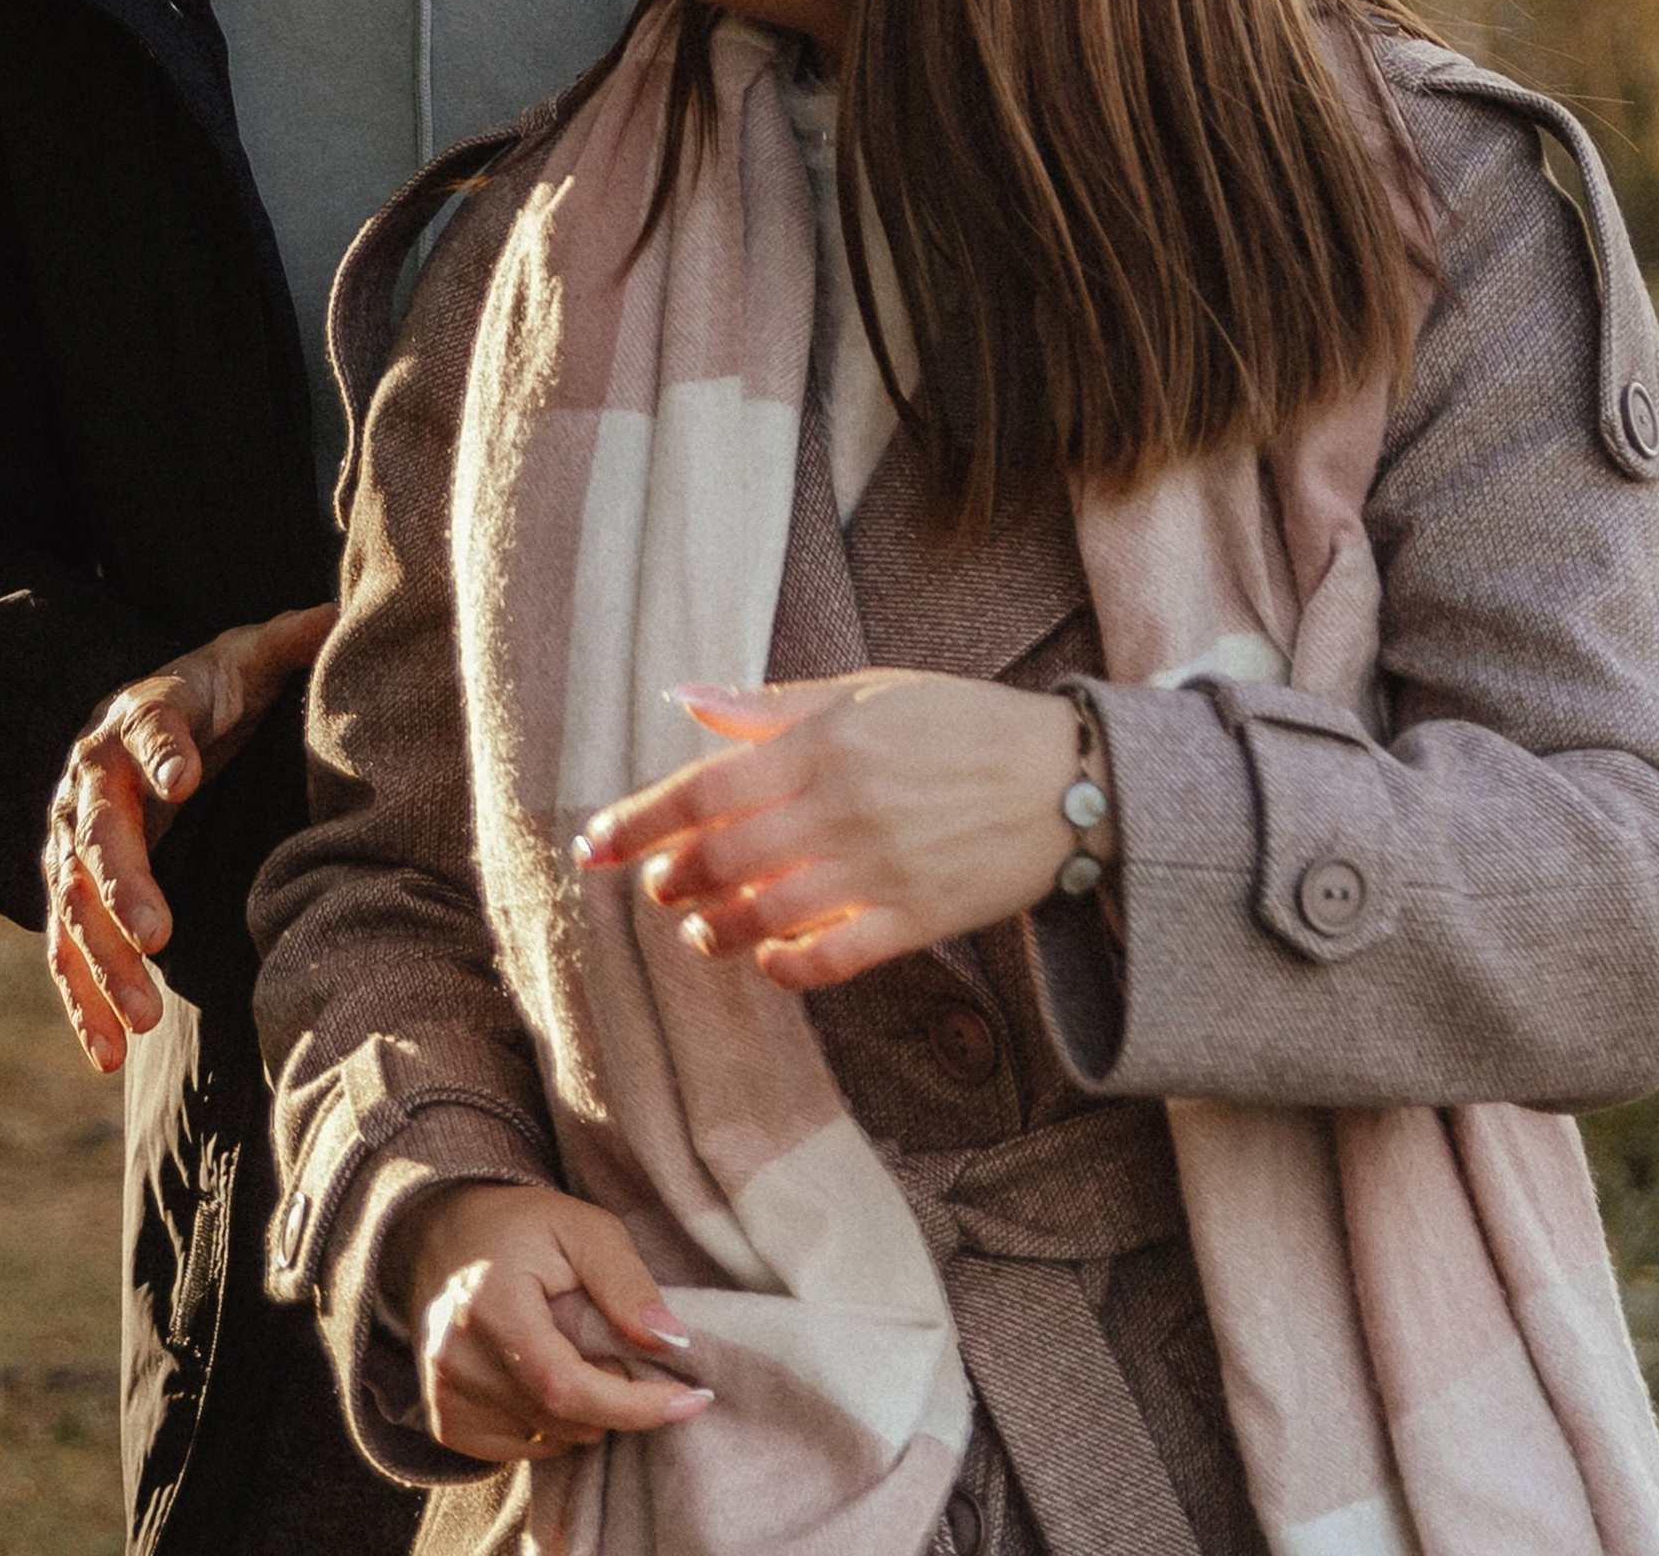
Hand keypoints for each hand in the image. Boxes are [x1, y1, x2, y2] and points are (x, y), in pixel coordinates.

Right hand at [44, 601, 335, 1068]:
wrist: (135, 722)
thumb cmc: (209, 692)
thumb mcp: (246, 659)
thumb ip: (289, 642)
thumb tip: (344, 611)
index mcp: (138, 716)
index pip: (148, 729)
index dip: (162, 748)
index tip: (184, 776)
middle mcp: (91, 779)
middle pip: (96, 832)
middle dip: (123, 886)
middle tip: (159, 935)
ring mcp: (71, 841)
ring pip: (73, 905)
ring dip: (101, 962)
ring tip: (141, 1019)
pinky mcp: (70, 893)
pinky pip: (65, 950)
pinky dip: (80, 1001)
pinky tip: (105, 1055)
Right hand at [392, 1182, 713, 1466]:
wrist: (445, 1234)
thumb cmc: (524, 1227)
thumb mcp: (584, 1228)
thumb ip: (626, 1283)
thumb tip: (672, 1343)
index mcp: (490, 1304)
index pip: (566, 1386)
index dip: (634, 1405)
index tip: (692, 1400)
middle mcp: (457, 1359)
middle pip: (564, 1419)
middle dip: (614, 1398)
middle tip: (618, 1348)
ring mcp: (445, 1395)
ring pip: (550, 1439)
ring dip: (584, 1411)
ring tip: (574, 1350)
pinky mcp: (445, 1420)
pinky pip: (523, 1449)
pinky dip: (551, 1423)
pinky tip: (542, 1372)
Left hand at [574, 668, 1102, 989]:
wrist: (1065, 776)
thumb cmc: (957, 721)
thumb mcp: (864, 692)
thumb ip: (770, 703)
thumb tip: (685, 696)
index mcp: (822, 745)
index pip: (703, 788)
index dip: (638, 822)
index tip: (592, 846)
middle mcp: (840, 809)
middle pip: (721, 861)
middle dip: (671, 882)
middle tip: (658, 889)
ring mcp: (878, 871)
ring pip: (766, 917)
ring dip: (716, 932)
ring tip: (702, 931)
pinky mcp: (915, 921)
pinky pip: (833, 960)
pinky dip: (787, 967)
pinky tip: (769, 959)